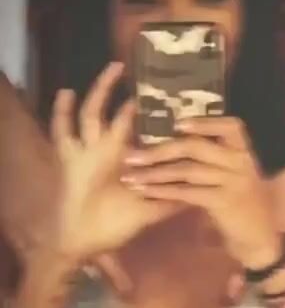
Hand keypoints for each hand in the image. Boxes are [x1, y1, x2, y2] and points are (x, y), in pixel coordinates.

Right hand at [49, 62, 181, 263]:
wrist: (84, 240)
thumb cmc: (115, 225)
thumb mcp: (150, 210)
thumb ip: (172, 200)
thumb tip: (200, 193)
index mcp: (127, 159)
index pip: (140, 130)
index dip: (150, 114)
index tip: (165, 93)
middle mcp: (107, 150)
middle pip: (116, 113)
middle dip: (123, 92)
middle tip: (132, 67)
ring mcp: (88, 152)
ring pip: (93, 113)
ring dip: (102, 91)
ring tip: (115, 69)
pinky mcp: (71, 159)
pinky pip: (63, 131)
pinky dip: (62, 113)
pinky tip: (67, 93)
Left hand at [122, 116, 279, 268]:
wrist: (262, 237)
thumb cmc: (244, 204)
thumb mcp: (236, 176)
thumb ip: (215, 159)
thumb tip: (178, 141)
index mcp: (243, 151)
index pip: (229, 126)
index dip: (204, 122)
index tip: (177, 121)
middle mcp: (240, 161)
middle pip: (196, 147)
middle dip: (160, 149)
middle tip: (131, 154)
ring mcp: (233, 181)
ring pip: (187, 170)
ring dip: (154, 173)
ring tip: (130, 175)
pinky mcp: (224, 202)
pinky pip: (188, 192)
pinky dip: (164, 191)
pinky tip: (146, 192)